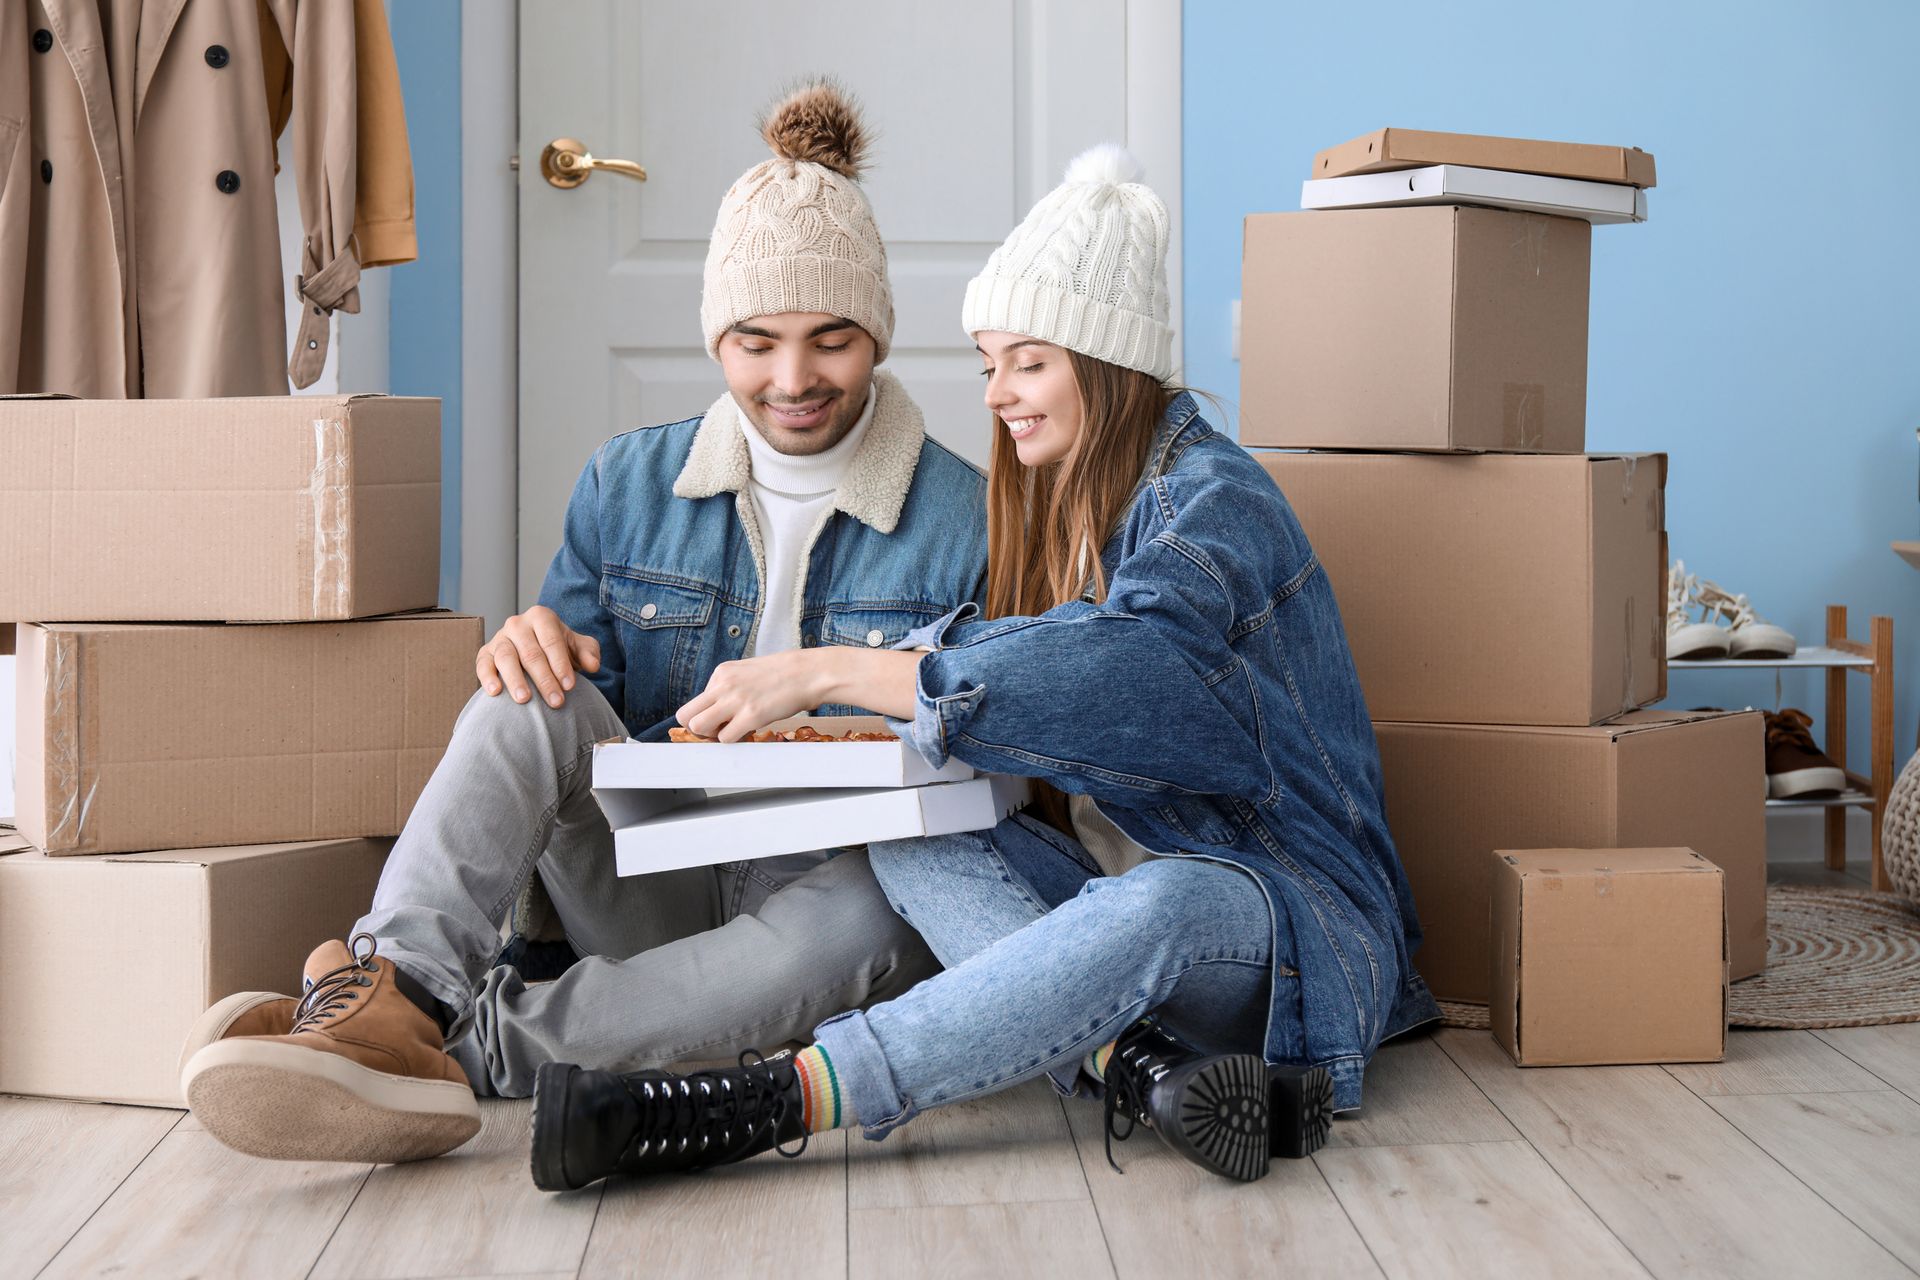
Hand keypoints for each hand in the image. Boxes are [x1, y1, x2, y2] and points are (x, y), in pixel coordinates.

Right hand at [477, 606, 600, 706]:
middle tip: (556, 701)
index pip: (552, 641)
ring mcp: (499, 638)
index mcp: (541, 617)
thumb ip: (588, 653)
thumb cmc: (559, 649)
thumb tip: (593, 665)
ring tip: (525, 700)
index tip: (570, 686)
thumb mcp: (578, 647)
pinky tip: (495, 692)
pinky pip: (483, 664)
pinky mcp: (485, 653)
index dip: (561, 664)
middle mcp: (517, 624)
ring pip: (506, 658)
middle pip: (531, 653)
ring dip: (516, 680)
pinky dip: (487, 677)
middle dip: (544, 679)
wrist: (536, 650)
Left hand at [675, 649, 835, 740]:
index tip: (716, 722)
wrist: (809, 673)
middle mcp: (724, 685)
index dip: (703, 716)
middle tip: (717, 731)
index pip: (694, 703)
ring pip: (699, 727)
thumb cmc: (783, 674)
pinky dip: (734, 740)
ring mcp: (736, 700)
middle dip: (699, 729)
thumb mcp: (747, 672)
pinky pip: (726, 738)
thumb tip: (716, 711)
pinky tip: (749, 730)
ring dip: (714, 735)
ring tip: (733, 730)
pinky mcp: (751, 715)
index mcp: (722, 673)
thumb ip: (728, 688)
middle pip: (686, 716)